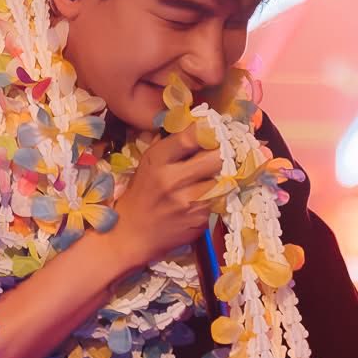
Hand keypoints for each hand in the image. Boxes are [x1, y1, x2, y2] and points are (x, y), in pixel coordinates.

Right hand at [110, 129, 222, 266]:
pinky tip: (204, 199)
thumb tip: (198, 123)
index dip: (209, 131)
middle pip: (217, 157)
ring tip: (214, 176)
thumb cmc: (141, 194)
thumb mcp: (148, 163)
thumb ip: (171, 144)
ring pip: (223, 180)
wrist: (132, 234)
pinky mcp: (200, 219)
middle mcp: (174, 179)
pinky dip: (216, 198)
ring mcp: (189, 201)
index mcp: (158, 159)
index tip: (216, 130)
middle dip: (223, 154)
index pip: (192, 136)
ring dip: (222, 177)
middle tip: (225, 153)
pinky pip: (219, 201)